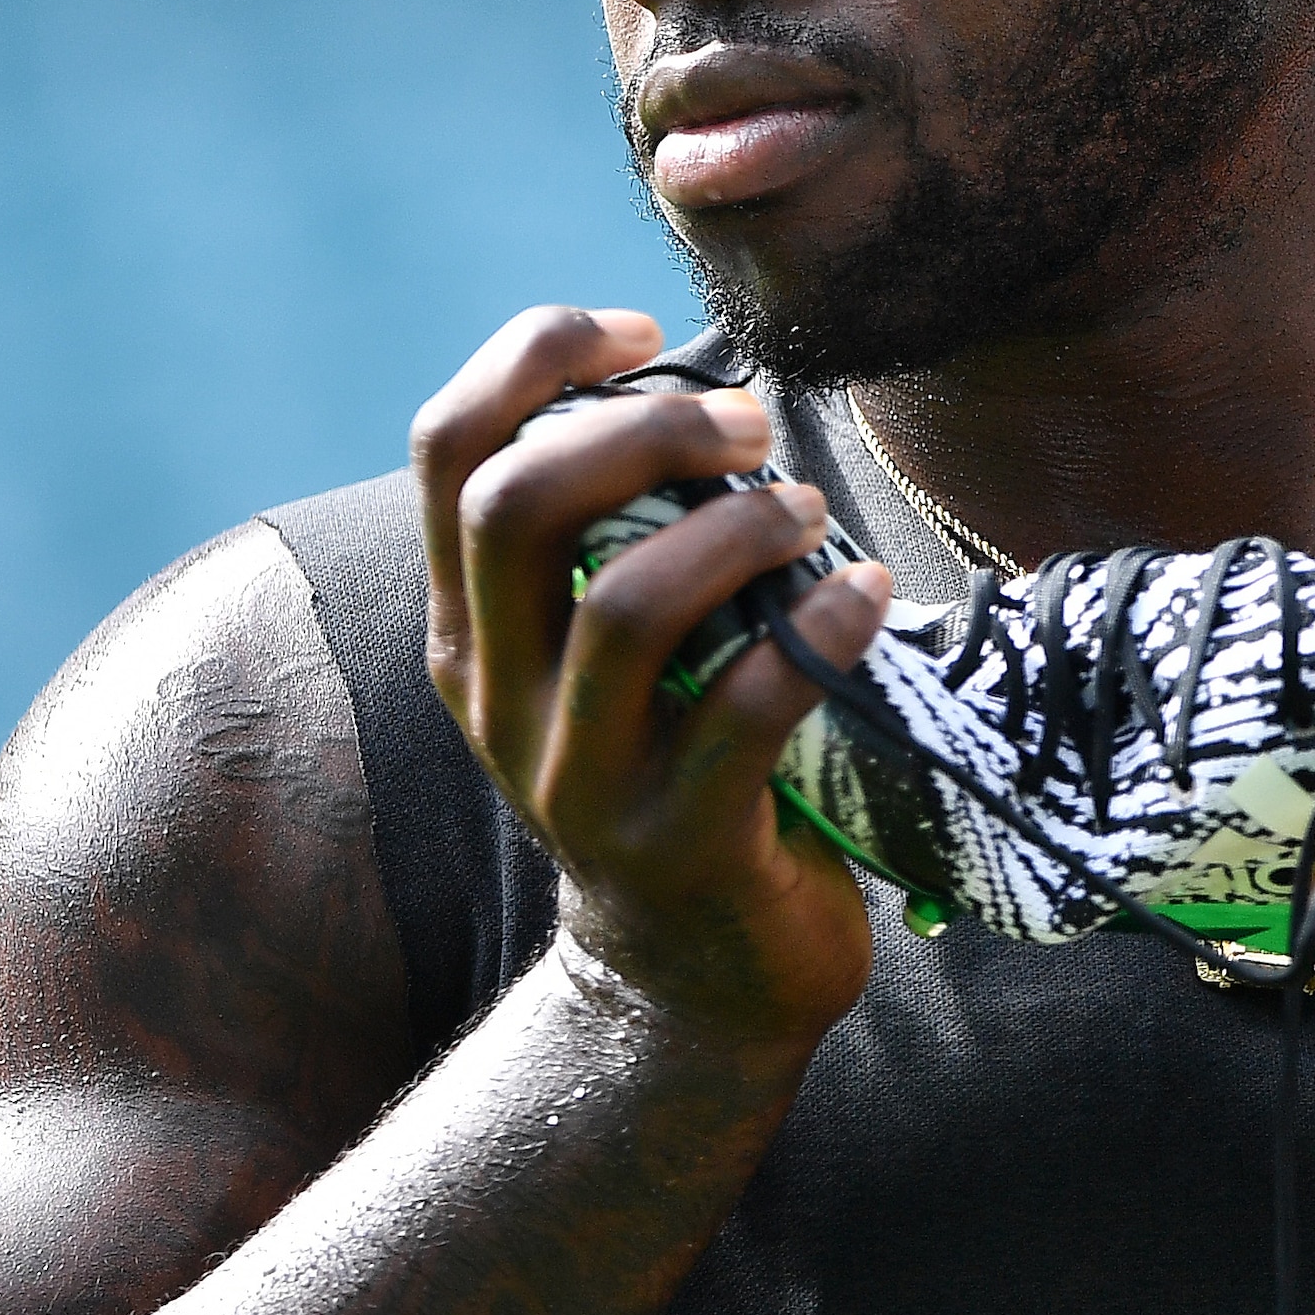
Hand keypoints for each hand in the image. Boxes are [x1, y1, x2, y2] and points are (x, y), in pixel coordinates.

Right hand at [412, 306, 893, 1055]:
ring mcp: (578, 780)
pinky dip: (814, 631)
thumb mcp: (604, 658)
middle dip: (641, 428)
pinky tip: (867, 593)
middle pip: (516, 505)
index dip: (536, 359)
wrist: (690, 980)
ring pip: (626, 608)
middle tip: (748, 425)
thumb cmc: (676, 768)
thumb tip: (705, 388)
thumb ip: (617, 540)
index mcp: (470, 629)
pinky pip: (742, 712)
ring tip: (803, 509)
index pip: (448, 449)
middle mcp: (498, 697)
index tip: (642, 334)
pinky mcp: (678, 844)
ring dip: (734, 530)